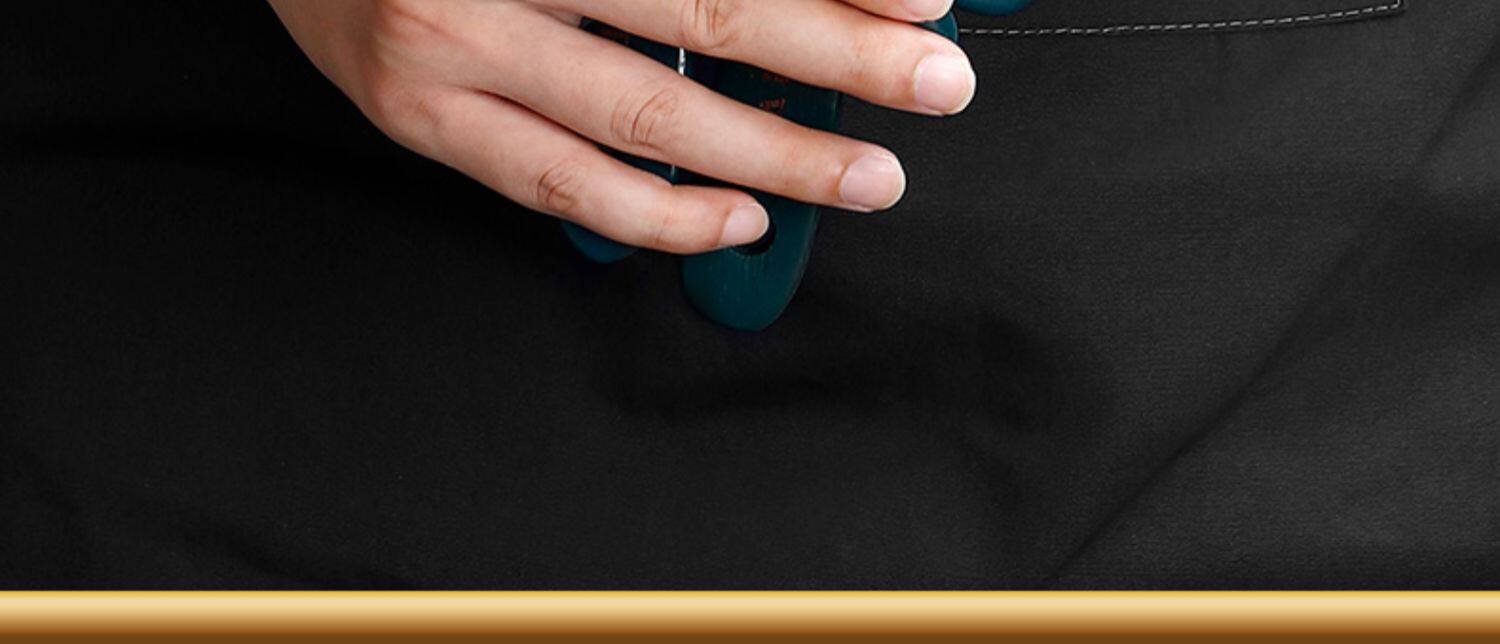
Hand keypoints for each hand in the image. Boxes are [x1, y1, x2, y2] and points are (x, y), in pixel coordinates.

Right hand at [268, 0, 975, 252]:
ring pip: (645, 119)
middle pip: (705, 15)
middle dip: (839, 60)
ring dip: (776, 155)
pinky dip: (660, 214)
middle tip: (937, 86)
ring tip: (868, 176)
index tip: (921, 2)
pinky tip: (740, 219)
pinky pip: (560, 188)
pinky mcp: (420, 118)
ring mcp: (453, 47)